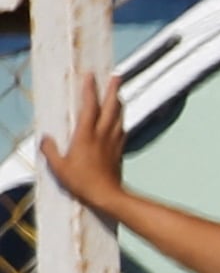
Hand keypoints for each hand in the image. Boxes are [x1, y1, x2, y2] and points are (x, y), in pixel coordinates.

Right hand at [38, 76, 125, 214]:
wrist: (108, 196)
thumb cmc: (82, 182)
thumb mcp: (59, 167)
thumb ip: (50, 150)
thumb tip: (45, 138)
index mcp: (86, 135)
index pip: (89, 107)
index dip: (90, 90)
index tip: (90, 75)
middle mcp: (103, 135)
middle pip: (111, 107)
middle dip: (113, 90)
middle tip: (117, 75)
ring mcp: (113, 142)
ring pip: (118, 117)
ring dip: (118, 103)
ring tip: (118, 93)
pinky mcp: (119, 151)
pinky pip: (121, 130)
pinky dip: (120, 120)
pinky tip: (119, 120)